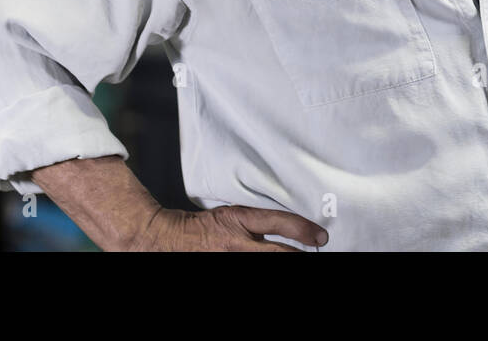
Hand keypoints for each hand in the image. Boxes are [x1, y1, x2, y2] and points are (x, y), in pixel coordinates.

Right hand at [125, 205, 328, 251]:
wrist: (166, 240)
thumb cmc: (202, 227)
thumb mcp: (233, 216)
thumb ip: (260, 224)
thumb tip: (295, 230)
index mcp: (239, 221)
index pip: (281, 223)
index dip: (305, 231)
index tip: (321, 237)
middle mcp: (238, 243)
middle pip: (281, 253)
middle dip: (301, 255)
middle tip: (315, 253)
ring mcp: (232, 257)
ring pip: (271, 262)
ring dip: (288, 260)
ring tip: (299, 259)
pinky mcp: (227, 269)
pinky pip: (257, 269)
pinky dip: (266, 266)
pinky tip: (276, 261)